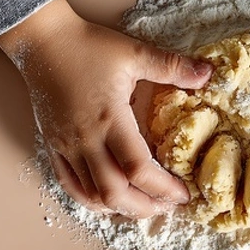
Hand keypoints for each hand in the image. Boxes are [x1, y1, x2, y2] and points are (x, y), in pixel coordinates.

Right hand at [0, 0, 212, 217]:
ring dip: (120, 208)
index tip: (183, 193)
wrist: (42, 42)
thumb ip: (171, 66)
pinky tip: (108, 201)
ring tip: (144, 206)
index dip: (164, 187)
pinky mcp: (53, 146)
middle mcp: (86, 139)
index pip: (138, 168)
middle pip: (114, 193)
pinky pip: (70, 185)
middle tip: (167, 206)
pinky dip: (91, 200)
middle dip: (145, 207)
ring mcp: (66, 146)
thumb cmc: (87, 46)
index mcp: (110, 119)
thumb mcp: (134, 52)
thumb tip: (207, 73)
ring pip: (91, 195)